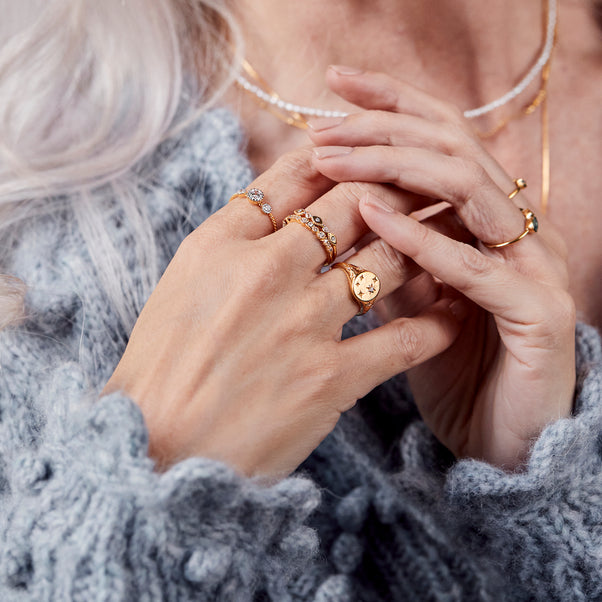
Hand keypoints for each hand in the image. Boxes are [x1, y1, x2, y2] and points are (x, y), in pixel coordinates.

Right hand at [102, 148, 465, 477]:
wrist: (156, 449)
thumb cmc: (164, 366)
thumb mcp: (183, 283)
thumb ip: (232, 238)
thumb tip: (284, 206)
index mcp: (220, 243)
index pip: (295, 175)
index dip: (342, 158)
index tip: (368, 158)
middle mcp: (263, 271)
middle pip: (352, 204)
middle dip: (396, 187)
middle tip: (425, 185)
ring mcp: (300, 323)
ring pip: (388, 260)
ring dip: (426, 244)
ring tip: (451, 237)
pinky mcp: (330, 378)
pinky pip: (404, 338)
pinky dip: (436, 322)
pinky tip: (453, 313)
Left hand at [308, 67, 575, 469]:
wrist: (503, 443)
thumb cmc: (456, 370)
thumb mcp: (412, 301)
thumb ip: (387, 254)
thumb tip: (337, 215)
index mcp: (488, 220)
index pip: (442, 138)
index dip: (393, 104)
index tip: (334, 86)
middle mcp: (516, 229)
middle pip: (453, 147)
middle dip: (384, 129)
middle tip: (323, 128)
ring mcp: (533, 267)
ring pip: (468, 190)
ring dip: (395, 169)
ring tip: (334, 161)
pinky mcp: (537, 314)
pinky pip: (475, 267)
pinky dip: (422, 239)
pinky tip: (373, 217)